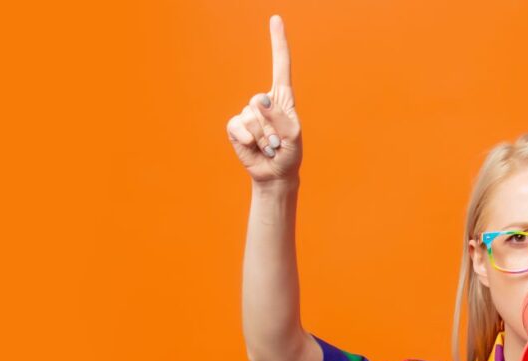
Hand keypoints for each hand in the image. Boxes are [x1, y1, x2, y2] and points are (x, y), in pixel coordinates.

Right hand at [225, 15, 302, 182]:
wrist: (275, 174)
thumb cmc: (288, 153)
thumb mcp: (293, 136)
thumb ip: (279, 117)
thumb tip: (260, 101)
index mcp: (282, 99)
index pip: (281, 66)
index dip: (278, 43)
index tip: (275, 19)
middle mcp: (264, 102)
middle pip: (260, 101)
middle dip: (270, 126)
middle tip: (277, 142)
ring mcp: (248, 114)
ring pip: (250, 117)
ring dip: (262, 137)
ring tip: (268, 147)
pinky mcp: (235, 127)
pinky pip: (237, 126)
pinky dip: (247, 139)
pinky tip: (254, 147)